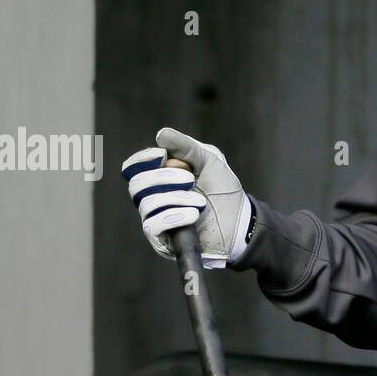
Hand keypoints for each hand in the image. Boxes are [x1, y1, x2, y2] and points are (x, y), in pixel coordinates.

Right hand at [120, 127, 251, 268]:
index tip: (161, 155)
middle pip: (137, 184)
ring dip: (175, 198)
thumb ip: (187, 147)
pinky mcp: (163, 241)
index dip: (143, 159)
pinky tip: (193, 215)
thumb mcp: (210, 162)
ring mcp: (158, 220)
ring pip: (147, 204)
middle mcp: (154, 198)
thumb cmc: (225, 192)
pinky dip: (174, 216)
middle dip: (163, 177)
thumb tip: (161, 134)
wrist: (242, 224)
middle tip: (190, 178)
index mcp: (161, 177)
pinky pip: (154, 225)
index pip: (134, 167)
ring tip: (199, 201)